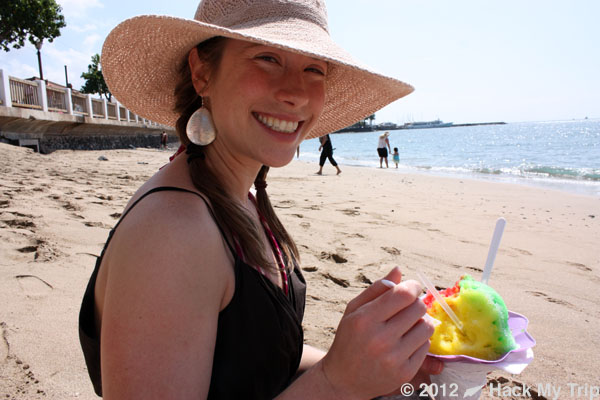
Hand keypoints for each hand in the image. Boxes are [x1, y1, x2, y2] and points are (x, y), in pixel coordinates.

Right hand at [320, 267, 435, 398]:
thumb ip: (377, 289)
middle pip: (418, 308)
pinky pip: (426, 347)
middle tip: (408, 307)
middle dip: (416, 303)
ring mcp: (393, 358)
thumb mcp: (354, 310)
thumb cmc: (349, 338)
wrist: (343, 379)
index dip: (413, 286)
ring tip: (408, 324)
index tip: (411, 288)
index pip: (403, 294)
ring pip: (427, 327)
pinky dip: (419, 340)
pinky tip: (406, 341)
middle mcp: (380, 338)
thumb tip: (399, 269)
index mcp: (365, 319)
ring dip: (421, 321)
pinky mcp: (404, 373)